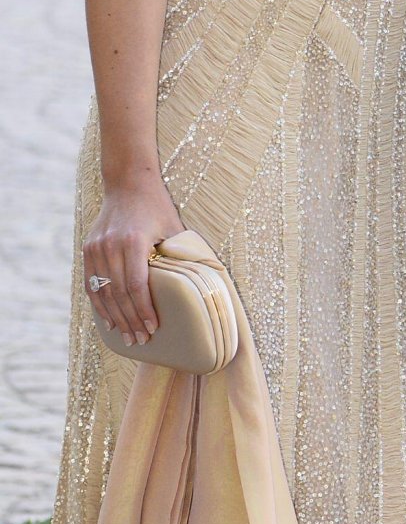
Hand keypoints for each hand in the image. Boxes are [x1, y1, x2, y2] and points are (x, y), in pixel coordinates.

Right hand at [83, 177, 185, 345]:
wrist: (128, 183)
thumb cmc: (157, 206)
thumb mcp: (173, 227)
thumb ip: (179, 254)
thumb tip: (200, 282)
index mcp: (134, 242)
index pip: (137, 286)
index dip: (144, 311)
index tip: (152, 328)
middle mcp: (111, 246)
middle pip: (119, 294)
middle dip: (130, 321)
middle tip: (139, 340)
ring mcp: (96, 248)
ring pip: (103, 292)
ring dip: (114, 318)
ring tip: (125, 336)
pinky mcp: (88, 249)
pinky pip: (92, 283)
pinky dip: (99, 304)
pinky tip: (108, 320)